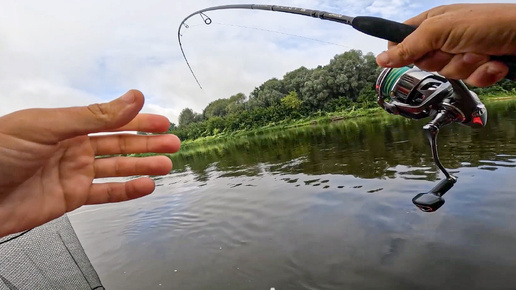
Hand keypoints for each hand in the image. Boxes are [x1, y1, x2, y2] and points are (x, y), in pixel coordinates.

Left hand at [0, 90, 180, 236]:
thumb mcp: (48, 126)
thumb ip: (94, 116)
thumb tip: (133, 99)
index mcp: (68, 125)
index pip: (112, 120)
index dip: (139, 120)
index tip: (162, 122)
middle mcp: (74, 147)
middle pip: (120, 144)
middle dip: (148, 143)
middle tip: (173, 144)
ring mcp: (73, 173)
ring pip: (117, 168)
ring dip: (143, 166)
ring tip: (166, 164)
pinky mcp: (70, 197)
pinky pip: (105, 193)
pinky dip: (127, 191)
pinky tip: (145, 186)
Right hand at [376, 3, 515, 86]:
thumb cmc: (490, 22)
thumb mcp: (442, 31)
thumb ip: (410, 46)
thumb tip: (382, 59)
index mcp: (432, 23)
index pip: (401, 41)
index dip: (401, 52)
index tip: (407, 56)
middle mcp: (445, 38)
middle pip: (424, 63)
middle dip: (443, 60)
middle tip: (457, 47)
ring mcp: (462, 53)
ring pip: (448, 74)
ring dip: (467, 66)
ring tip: (481, 52)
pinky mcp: (478, 67)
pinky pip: (468, 81)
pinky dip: (482, 74)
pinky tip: (493, 62)